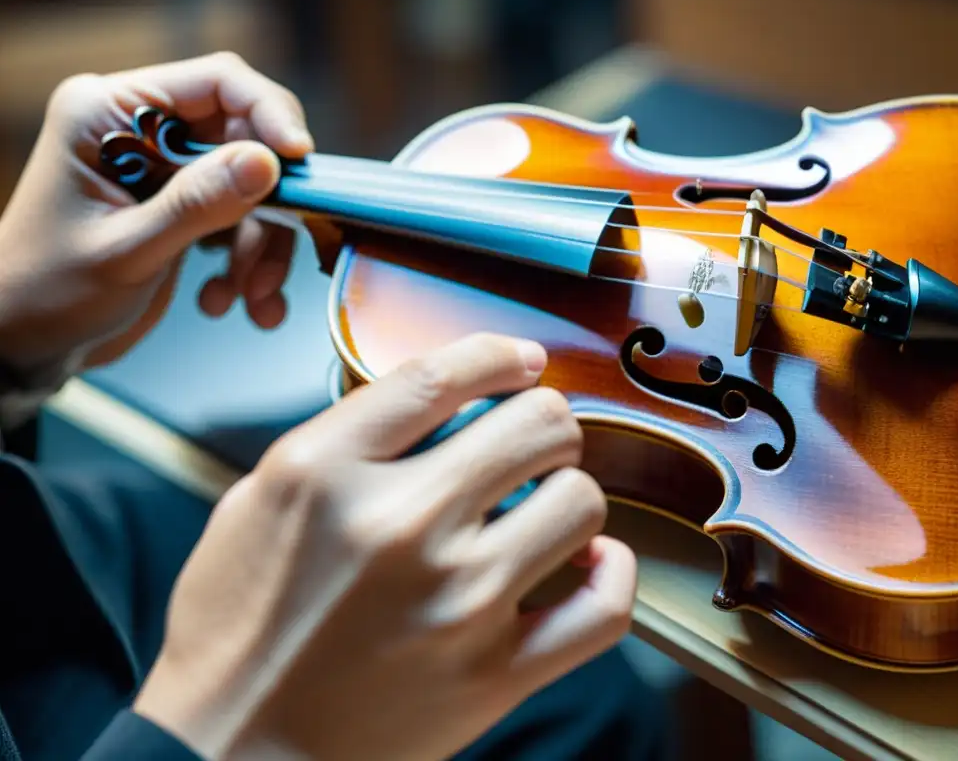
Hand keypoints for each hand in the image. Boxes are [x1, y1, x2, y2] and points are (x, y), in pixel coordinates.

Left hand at [0, 52, 312, 373]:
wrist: (29, 341)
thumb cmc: (48, 291)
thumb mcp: (126, 251)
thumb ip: (197, 205)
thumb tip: (267, 163)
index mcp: (112, 113)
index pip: (216, 83)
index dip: (268, 114)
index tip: (299, 159)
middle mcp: (145, 131)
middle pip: (246, 141)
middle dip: (270, 206)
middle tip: (273, 262)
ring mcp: (167, 171)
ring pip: (254, 190)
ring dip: (264, 248)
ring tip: (251, 298)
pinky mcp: (184, 209)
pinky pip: (244, 222)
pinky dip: (249, 265)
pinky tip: (224, 301)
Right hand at [133, 333, 636, 760]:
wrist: (229, 751)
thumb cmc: (237, 630)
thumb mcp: (257, 500)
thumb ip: (341, 441)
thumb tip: (435, 404)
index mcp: (326, 473)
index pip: (440, 375)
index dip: (496, 354)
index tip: (521, 360)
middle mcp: (399, 526)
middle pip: (534, 426)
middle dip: (543, 423)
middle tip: (532, 442)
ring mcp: (457, 602)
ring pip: (579, 501)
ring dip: (569, 492)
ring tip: (545, 506)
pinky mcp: (494, 675)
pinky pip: (604, 607)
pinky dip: (610, 574)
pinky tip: (588, 561)